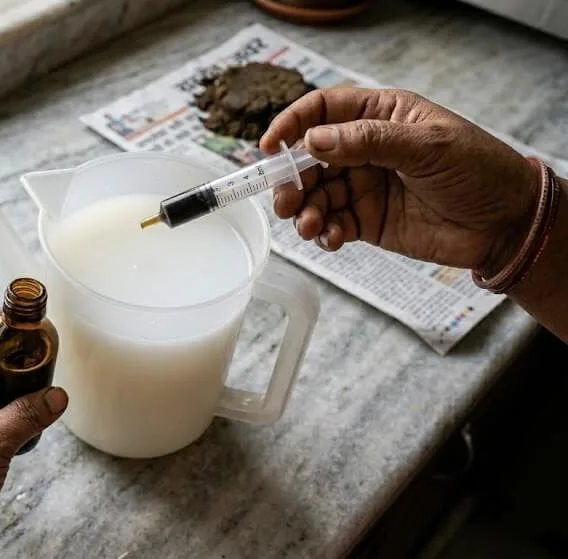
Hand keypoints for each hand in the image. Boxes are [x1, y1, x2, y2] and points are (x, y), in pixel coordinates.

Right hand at [259, 87, 538, 274]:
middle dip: (291, 178)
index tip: (271, 146)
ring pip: (314, 195)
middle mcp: (364, 149)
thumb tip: (314, 139)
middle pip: (308, 157)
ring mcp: (363, 185)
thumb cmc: (479, 170)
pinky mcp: (366, 221)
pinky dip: (323, 233)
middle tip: (286, 198)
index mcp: (380, 116)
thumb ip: (368, 142)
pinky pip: (331, 224)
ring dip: (303, 210)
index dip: (292, 124)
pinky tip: (331, 238)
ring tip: (309, 225)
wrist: (506, 223)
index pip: (323, 110)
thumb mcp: (427, 146)